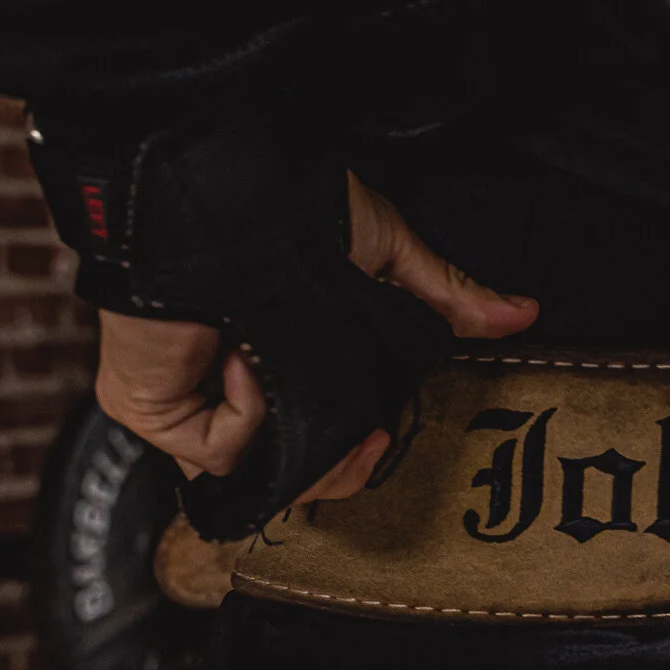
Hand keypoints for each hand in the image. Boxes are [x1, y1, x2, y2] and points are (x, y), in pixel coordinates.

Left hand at [94, 173, 537, 503]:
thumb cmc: (282, 206)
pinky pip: (216, 449)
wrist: (214, 191)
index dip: (351, 457)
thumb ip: (444, 297)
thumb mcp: (381, 256)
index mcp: (275, 367)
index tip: (381, 436)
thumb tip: (521, 314)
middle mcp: (225, 394)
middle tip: (364, 441)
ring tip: (288, 373)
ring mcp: (183, 405)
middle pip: (285, 478)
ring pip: (253, 475)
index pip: (310, 445)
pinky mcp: (149, 410)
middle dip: (332, 470)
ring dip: (289, 433)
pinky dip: (244, 411)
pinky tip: (243, 360)